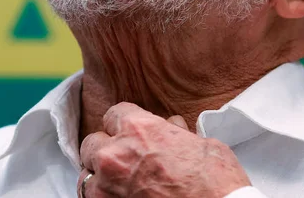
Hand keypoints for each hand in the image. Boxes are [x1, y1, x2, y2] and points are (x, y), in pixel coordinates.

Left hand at [78, 102, 250, 196]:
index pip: (113, 114)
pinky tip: (120, 197)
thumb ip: (177, 133)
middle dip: (107, 148)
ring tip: (119, 182)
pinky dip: (103, 197)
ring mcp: (108, 185)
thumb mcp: (202, 144)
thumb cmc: (216, 182)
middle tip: (125, 159)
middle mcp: (117, 153)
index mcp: (139, 128)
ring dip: (100, 176)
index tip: (130, 132)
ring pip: (87, 173)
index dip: (124, 123)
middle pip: (93, 142)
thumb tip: (172, 128)